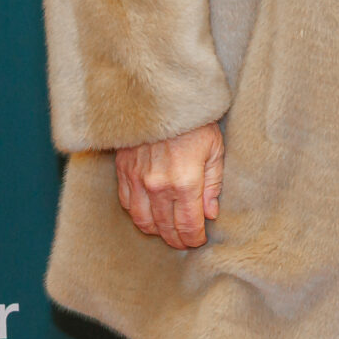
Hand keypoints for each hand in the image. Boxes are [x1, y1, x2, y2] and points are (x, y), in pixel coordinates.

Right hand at [114, 121, 223, 250]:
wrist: (163, 97)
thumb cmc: (196, 122)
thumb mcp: (215, 149)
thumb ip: (214, 184)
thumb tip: (211, 213)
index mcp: (186, 182)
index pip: (188, 225)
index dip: (194, 238)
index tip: (199, 240)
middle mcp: (158, 186)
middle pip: (166, 228)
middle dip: (177, 239)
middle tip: (185, 241)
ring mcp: (138, 180)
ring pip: (143, 221)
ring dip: (156, 232)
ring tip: (167, 232)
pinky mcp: (123, 172)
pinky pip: (127, 205)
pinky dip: (138, 215)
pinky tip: (150, 215)